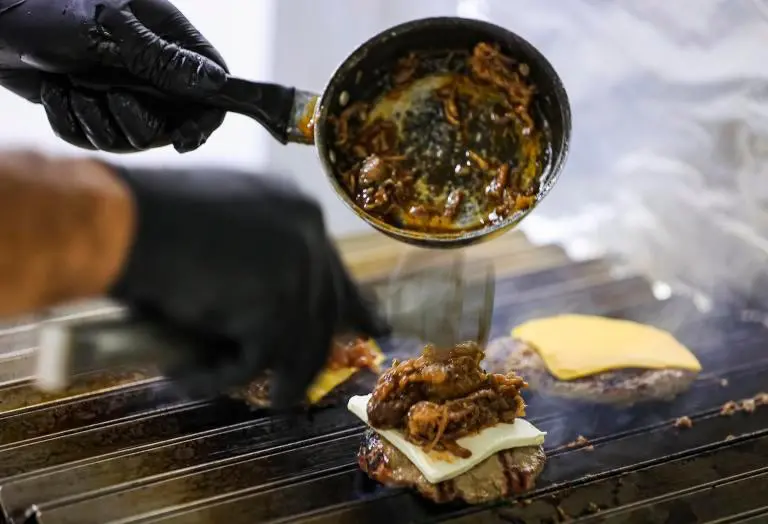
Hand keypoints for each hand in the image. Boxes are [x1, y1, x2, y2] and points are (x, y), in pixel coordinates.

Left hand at [0, 0, 227, 152]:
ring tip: (72, 90)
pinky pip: (96, 137)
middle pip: (173, 122)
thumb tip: (216, 83)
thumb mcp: (110, 34)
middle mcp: (151, 66)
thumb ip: (164, 62)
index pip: (212, 83)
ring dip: (99, 123)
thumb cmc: (45, 8)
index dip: (206, 115)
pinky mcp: (91, 104)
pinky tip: (53, 93)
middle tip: (111, 100)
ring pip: (133, 137)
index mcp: (167, 36)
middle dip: (137, 124)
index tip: (185, 138)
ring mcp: (121, 86)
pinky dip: (72, 123)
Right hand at [107, 165, 388, 406]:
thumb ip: (257, 251)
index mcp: (298, 211)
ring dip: (277, 379)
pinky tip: (183, 374)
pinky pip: (252, 363)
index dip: (351, 304)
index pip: (336, 268)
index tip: (370, 327)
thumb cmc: (151, 217)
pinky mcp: (274, 312)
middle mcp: (309, 237)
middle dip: (320, 351)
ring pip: (300, 347)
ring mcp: (296, 274)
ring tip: (262, 399)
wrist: (120, 222)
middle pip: (330, 310)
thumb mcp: (222, 223)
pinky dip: (215, 376)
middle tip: (306, 380)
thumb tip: (264, 296)